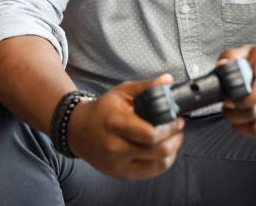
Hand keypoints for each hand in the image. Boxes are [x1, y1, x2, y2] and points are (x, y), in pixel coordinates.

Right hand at [66, 74, 184, 179]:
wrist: (78, 130)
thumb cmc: (103, 109)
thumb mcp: (122, 92)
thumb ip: (147, 87)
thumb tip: (168, 80)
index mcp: (116, 124)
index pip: (150, 134)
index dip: (170, 128)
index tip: (177, 120)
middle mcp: (116, 148)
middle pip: (157, 151)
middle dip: (175, 139)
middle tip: (178, 129)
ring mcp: (118, 164)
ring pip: (158, 165)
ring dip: (172, 151)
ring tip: (173, 139)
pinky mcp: (121, 174)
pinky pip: (150, 172)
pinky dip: (163, 162)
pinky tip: (163, 150)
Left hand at [217, 45, 255, 138]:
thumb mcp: (250, 51)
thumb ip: (231, 57)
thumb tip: (220, 67)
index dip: (242, 99)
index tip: (228, 100)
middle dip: (234, 114)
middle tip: (226, 108)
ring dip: (240, 126)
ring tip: (234, 116)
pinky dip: (250, 131)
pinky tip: (245, 121)